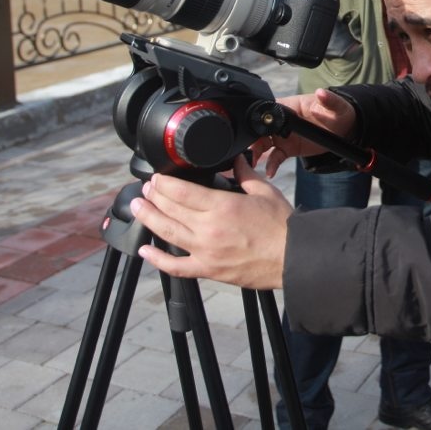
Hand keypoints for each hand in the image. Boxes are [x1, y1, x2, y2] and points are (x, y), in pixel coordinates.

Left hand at [130, 156, 291, 288]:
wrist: (292, 258)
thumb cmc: (282, 227)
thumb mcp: (265, 192)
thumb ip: (246, 175)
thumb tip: (237, 160)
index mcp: (221, 206)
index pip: (182, 191)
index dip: (163, 183)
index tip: (156, 178)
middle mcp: (208, 228)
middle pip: (170, 209)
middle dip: (153, 196)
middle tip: (145, 189)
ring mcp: (205, 251)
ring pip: (167, 233)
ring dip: (148, 218)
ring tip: (138, 207)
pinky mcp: (208, 270)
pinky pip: (176, 267)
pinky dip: (157, 259)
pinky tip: (145, 250)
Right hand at [251, 88, 357, 176]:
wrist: (344, 130)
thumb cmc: (337, 112)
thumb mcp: (336, 105)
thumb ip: (329, 99)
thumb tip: (321, 92)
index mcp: (290, 106)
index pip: (268, 109)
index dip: (259, 117)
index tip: (253, 126)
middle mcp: (283, 121)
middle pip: (260, 128)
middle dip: (253, 138)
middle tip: (251, 148)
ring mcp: (283, 136)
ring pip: (263, 143)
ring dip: (256, 151)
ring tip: (254, 161)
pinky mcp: (288, 149)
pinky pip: (275, 157)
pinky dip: (271, 165)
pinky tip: (270, 172)